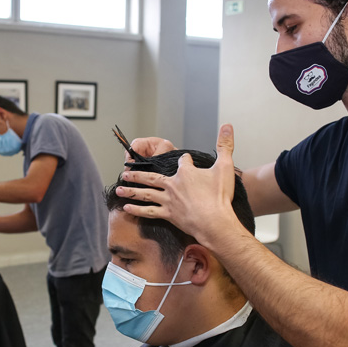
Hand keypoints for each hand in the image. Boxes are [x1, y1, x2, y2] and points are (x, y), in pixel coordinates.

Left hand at [118, 124, 238, 246]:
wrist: (215, 222)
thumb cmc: (220, 196)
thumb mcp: (225, 166)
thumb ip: (225, 144)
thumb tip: (227, 124)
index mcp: (185, 173)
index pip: (182, 161)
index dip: (185, 160)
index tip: (185, 159)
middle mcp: (172, 185)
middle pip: (152, 177)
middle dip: (139, 173)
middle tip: (126, 170)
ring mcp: (168, 200)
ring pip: (146, 194)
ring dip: (132, 190)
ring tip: (119, 187)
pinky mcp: (168, 215)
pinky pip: (148, 212)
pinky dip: (137, 210)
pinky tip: (126, 208)